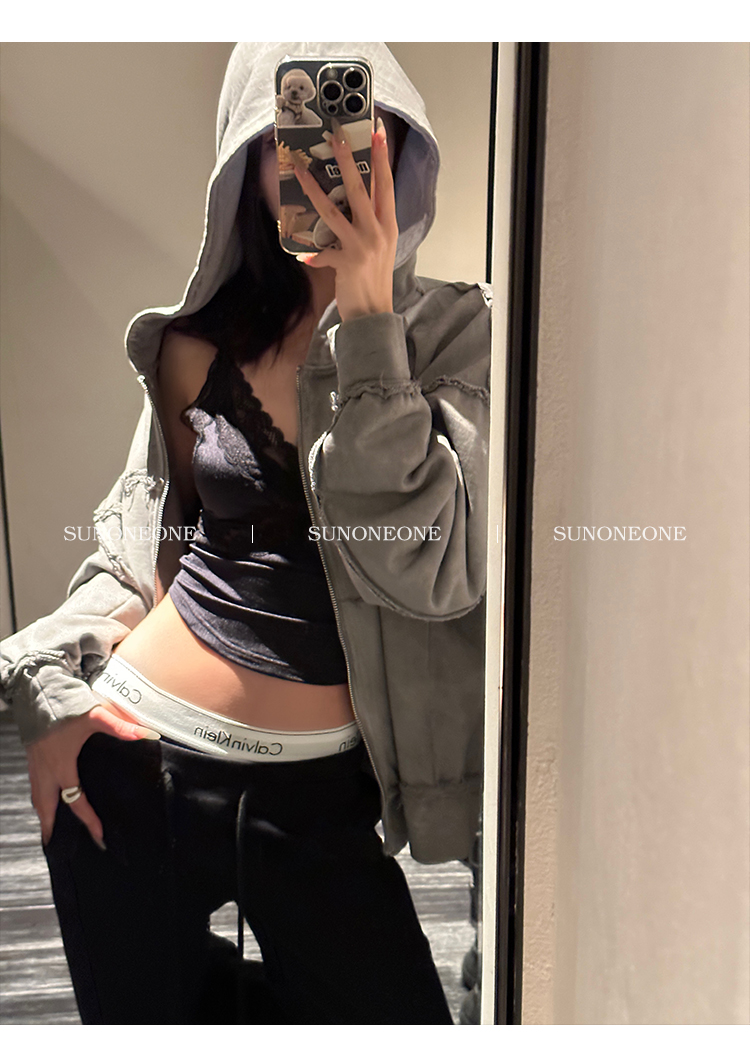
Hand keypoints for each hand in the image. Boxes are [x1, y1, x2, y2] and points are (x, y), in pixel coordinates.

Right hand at [26, 701, 160, 849]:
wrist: (38, 692)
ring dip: (43, 813)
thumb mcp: (95, 717)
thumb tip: (148, 734)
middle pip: (46, 807)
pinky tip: (44, 797)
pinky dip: (38, 798)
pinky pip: (33, 785)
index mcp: (62, 767)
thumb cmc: (66, 707)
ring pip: (36, 797)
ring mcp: (35, 765)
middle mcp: (46, 770)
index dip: (89, 821)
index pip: (77, 802)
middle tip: (54, 844)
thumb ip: (121, 727)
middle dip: (50, 827)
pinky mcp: (31, 756)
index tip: (99, 837)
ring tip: (48, 827)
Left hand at [294, 116, 397, 321]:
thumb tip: (352, 201)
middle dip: (349, 160)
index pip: (385, 185)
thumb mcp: (379, 246)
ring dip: (315, 189)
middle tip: (338, 136)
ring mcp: (362, 246)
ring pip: (335, 211)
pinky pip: (323, 253)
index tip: (378, 132)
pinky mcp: (346, 263)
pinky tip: (304, 256)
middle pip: (360, 189)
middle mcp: (377, 232)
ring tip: (301, 170)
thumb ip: (369, 223)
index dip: (382, 158)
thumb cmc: (374, 278)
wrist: (374, 313)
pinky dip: (313, 256)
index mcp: (388, 225)